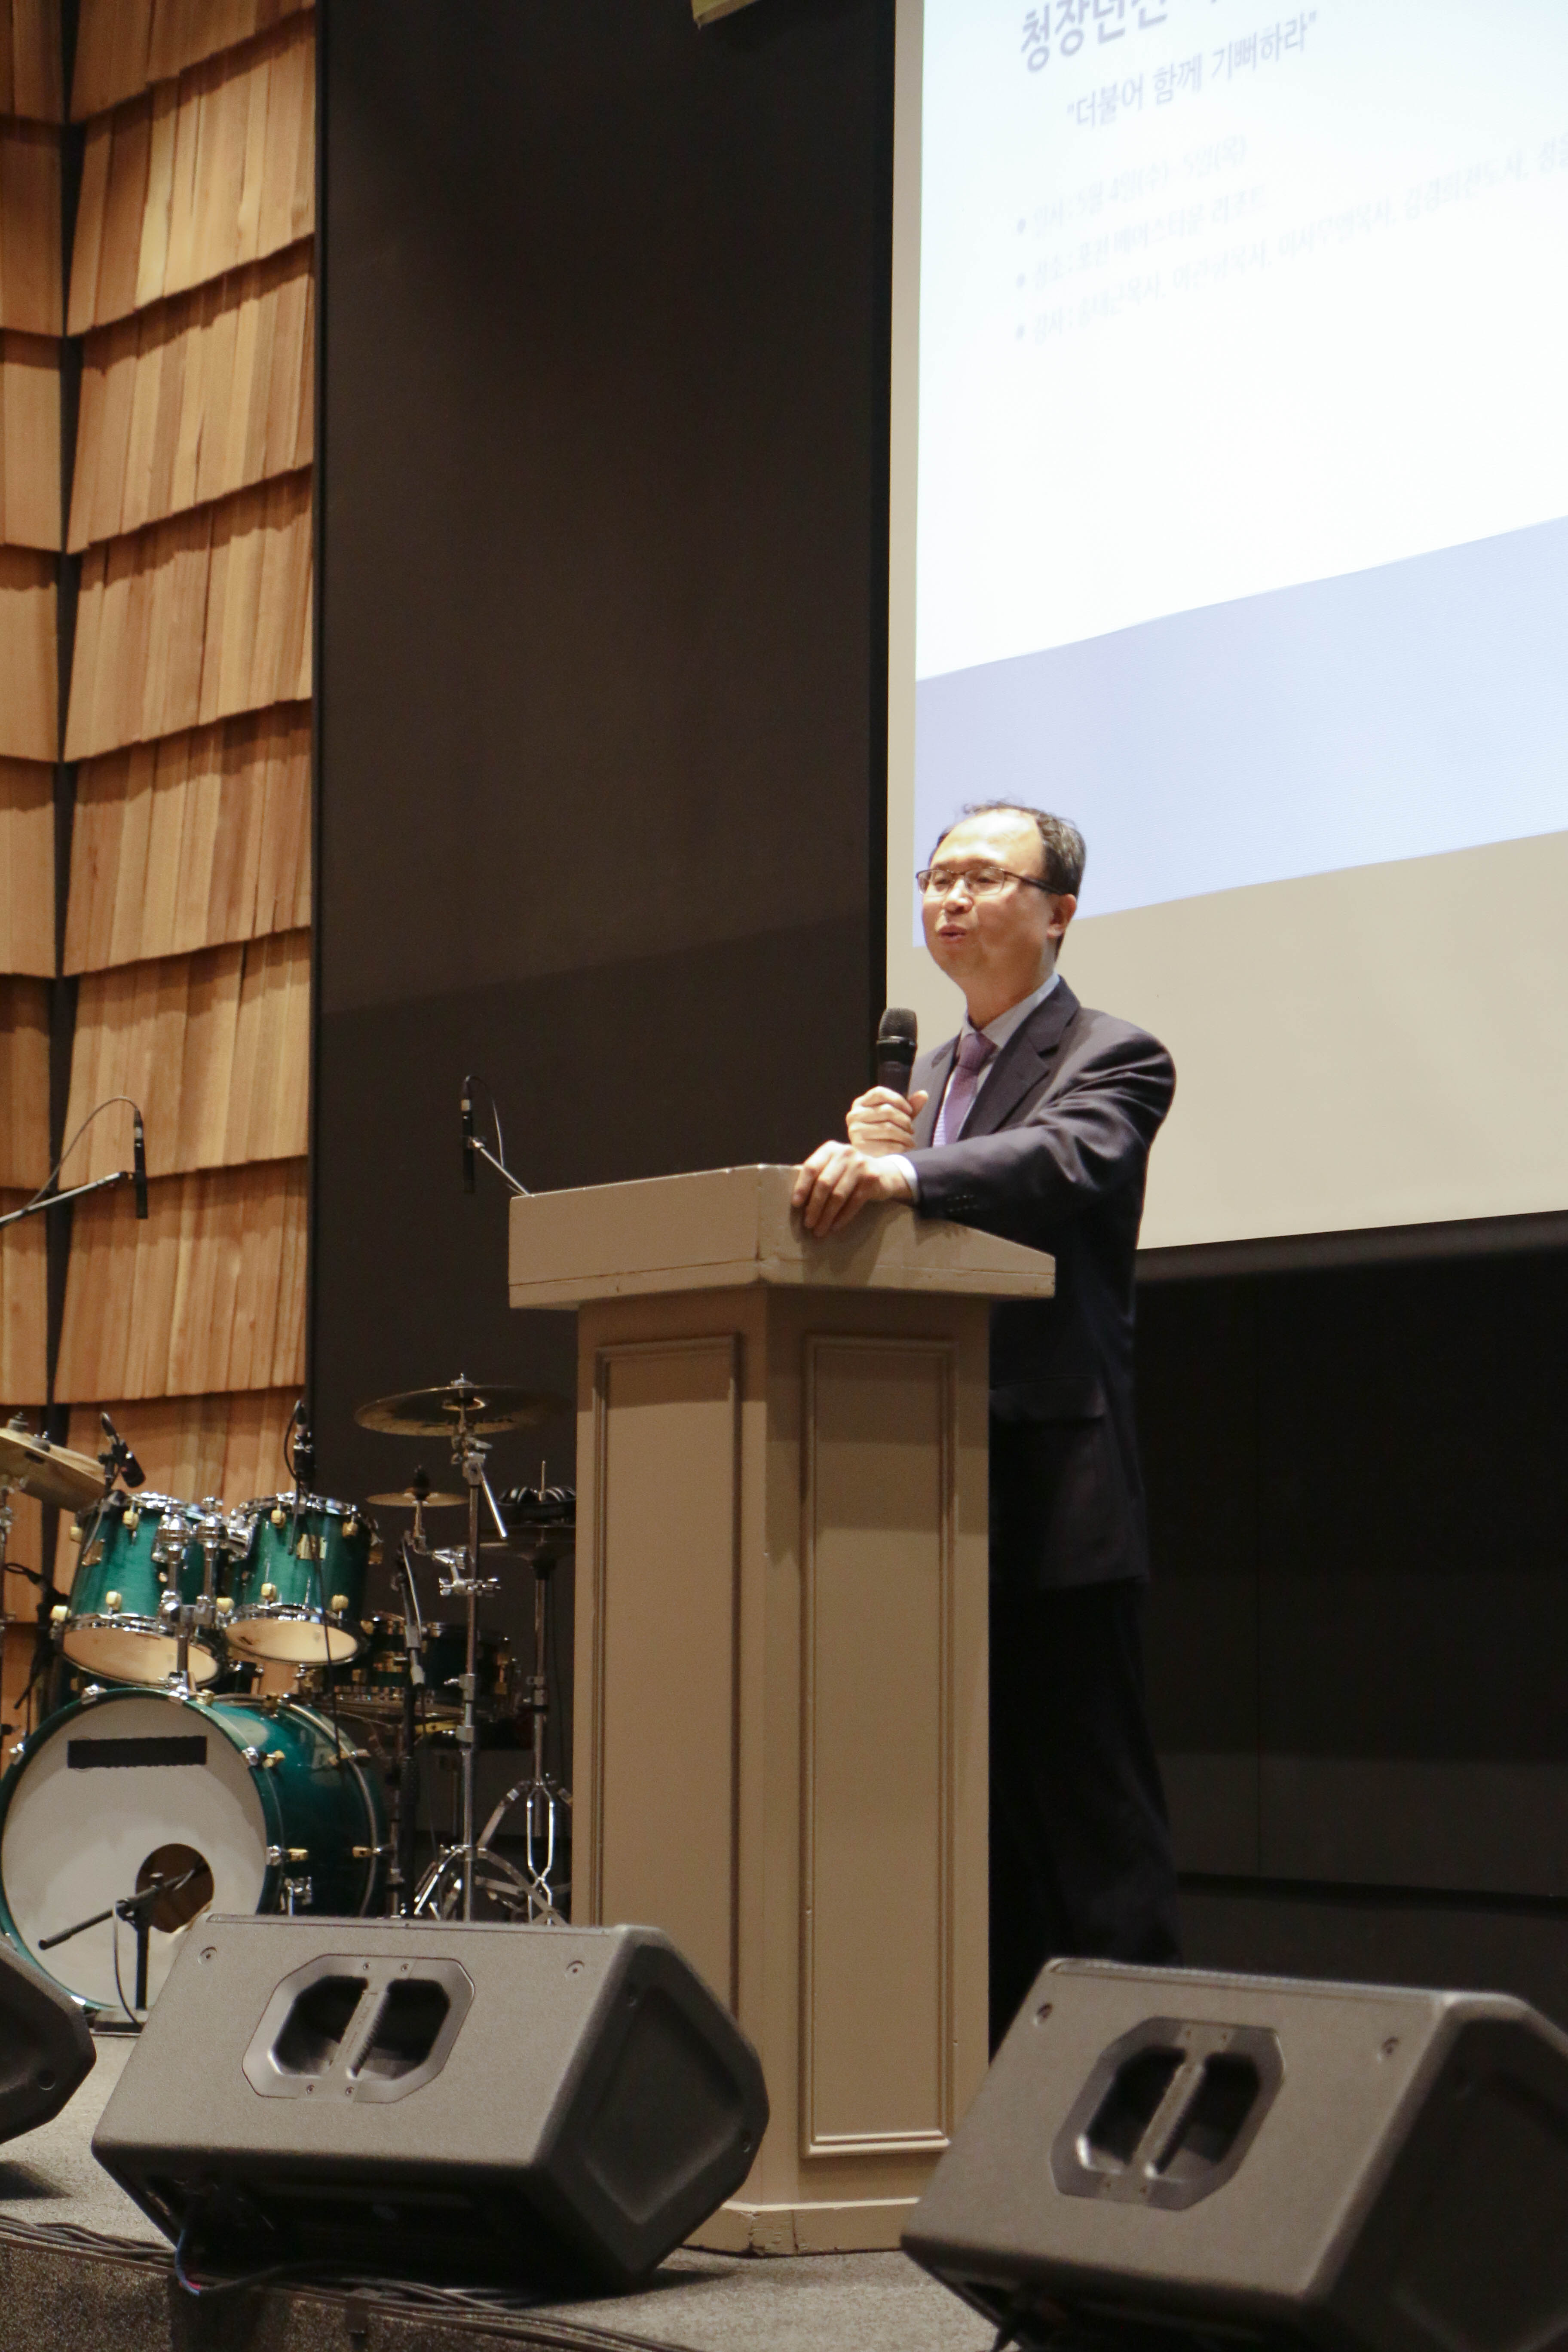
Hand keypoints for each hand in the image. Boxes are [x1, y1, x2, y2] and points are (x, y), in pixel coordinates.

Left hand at [792, 1143, 914, 1236]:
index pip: (811, 1167)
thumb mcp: (833, 1167)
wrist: (884, 1173)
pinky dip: (842, 1217)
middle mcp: (845, 1153)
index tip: (795, 1205)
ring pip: (838, 1195)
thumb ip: (817, 1175)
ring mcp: (860, 1165)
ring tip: (819, 1230)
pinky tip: (835, 1227)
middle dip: (814, 1207)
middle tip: (808, 1224)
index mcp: (830, 1149)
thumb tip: (795, 1199)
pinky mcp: (871, 1179)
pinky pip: (854, 1203)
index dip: (802, 1187)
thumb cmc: (850, 1173)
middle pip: (824, 1184)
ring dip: (827, 1216)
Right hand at [846, 1086, 928, 1155]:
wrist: (875, 1156)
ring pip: (888, 1128)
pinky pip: (886, 1145)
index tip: (910, 1111)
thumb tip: (923, 1094)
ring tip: (911, 1141)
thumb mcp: (898, 1117)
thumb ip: (910, 1105)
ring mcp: (855, 1131)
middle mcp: (854, 1115)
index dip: (898, 1100)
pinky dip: (900, 1147)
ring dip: (905, 1135)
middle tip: (912, 1130)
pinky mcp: (859, 1147)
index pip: (879, 1093)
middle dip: (905, 1121)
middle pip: (886, 1110)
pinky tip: (905, 1149)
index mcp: (860, 1103)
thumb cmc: (886, 1132)